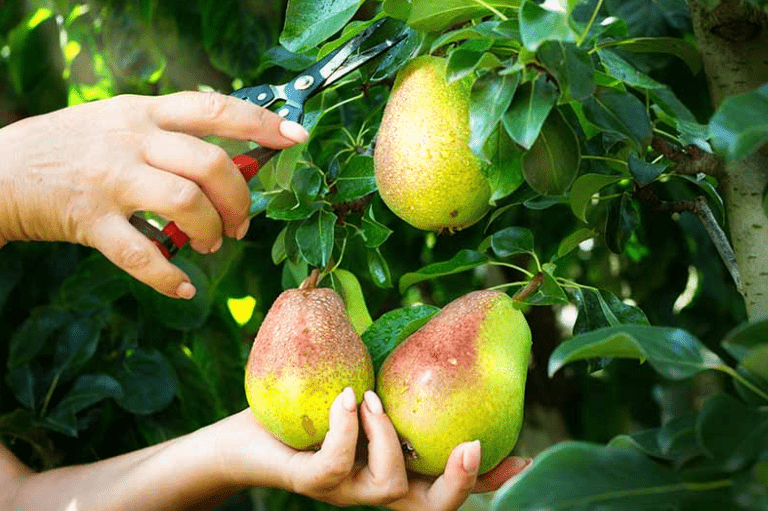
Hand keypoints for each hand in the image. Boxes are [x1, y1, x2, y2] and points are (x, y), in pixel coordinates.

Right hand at [0, 91, 307, 297]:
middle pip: (210, 163)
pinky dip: (168, 277)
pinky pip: (140, 254)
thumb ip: (171, 137)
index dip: (262, 123)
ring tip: (211, 244)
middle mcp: (131, 139)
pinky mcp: (88, 219)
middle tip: (241, 224)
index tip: (299, 138)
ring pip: (184, 203)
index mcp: (145, 112)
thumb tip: (234, 164)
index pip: (215, 109)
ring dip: (211, 230)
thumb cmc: (72, 148)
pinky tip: (183, 286)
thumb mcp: (120, 124)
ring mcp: (109, 178)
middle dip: (239, 198)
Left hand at [213, 389, 530, 509]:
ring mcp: (345, 490)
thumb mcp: (360, 383)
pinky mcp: (311, 482)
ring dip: (388, 437)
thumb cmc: (309, 406)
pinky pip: (336, 463)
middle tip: (474, 446)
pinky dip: (348, 427)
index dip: (490, 479)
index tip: (523, 455)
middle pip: (433, 508)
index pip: (451, 485)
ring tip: (371, 397)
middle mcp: (376, 488)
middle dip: (461, 483)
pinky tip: (346, 396)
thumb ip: (392, 368)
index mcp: (395, 469)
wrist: (246, 433)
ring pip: (388, 486)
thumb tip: (428, 314)